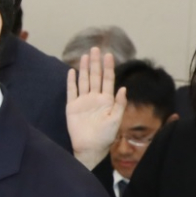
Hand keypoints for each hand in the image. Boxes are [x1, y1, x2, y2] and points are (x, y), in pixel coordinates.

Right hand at [67, 46, 126, 169]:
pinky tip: (72, 72)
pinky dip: (71, 81)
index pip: (108, 80)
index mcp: (107, 100)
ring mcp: (83, 101)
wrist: (90, 147)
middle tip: (96, 49)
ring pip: (84, 81)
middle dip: (96, 63)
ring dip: (84, 68)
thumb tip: (124, 88)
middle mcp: (95, 98)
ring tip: (85, 56)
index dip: (108, 67)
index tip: (109, 55)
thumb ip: (120, 104)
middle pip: (95, 77)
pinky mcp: (72, 106)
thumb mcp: (116, 120)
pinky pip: (71, 91)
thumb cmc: (105, 136)